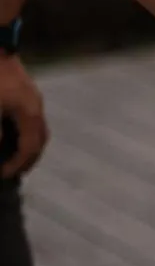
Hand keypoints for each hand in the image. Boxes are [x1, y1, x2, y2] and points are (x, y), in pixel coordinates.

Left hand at [0, 54, 47, 179]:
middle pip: (39, 141)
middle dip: (28, 159)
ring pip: (37, 128)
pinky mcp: (24, 89)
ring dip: (28, 144)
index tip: (2, 175)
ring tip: (13, 154)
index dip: (16, 165)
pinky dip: (22, 131)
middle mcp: (36, 108)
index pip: (28, 149)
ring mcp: (32, 97)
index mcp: (29, 115)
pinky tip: (9, 131)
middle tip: (13, 170)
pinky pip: (29, 118)